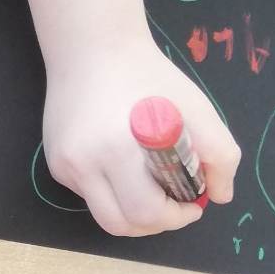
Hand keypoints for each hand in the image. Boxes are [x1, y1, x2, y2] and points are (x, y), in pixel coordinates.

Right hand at [15, 0, 239, 234]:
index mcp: (116, 149)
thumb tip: (218, 195)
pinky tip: (122, 163)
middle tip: (174, 203)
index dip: (175, 218)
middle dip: (155, 223)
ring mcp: (64, 165)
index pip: (146, 212)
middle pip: (120, 225)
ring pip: (102, 213)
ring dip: (132, 211)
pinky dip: (112, 190)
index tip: (193, 204)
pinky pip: (88, 193)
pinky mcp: (55, 162)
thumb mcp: (196, 107)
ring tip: (151, 187)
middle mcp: (82, 163)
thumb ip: (219, 154)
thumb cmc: (148, 76)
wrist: (91, 48)